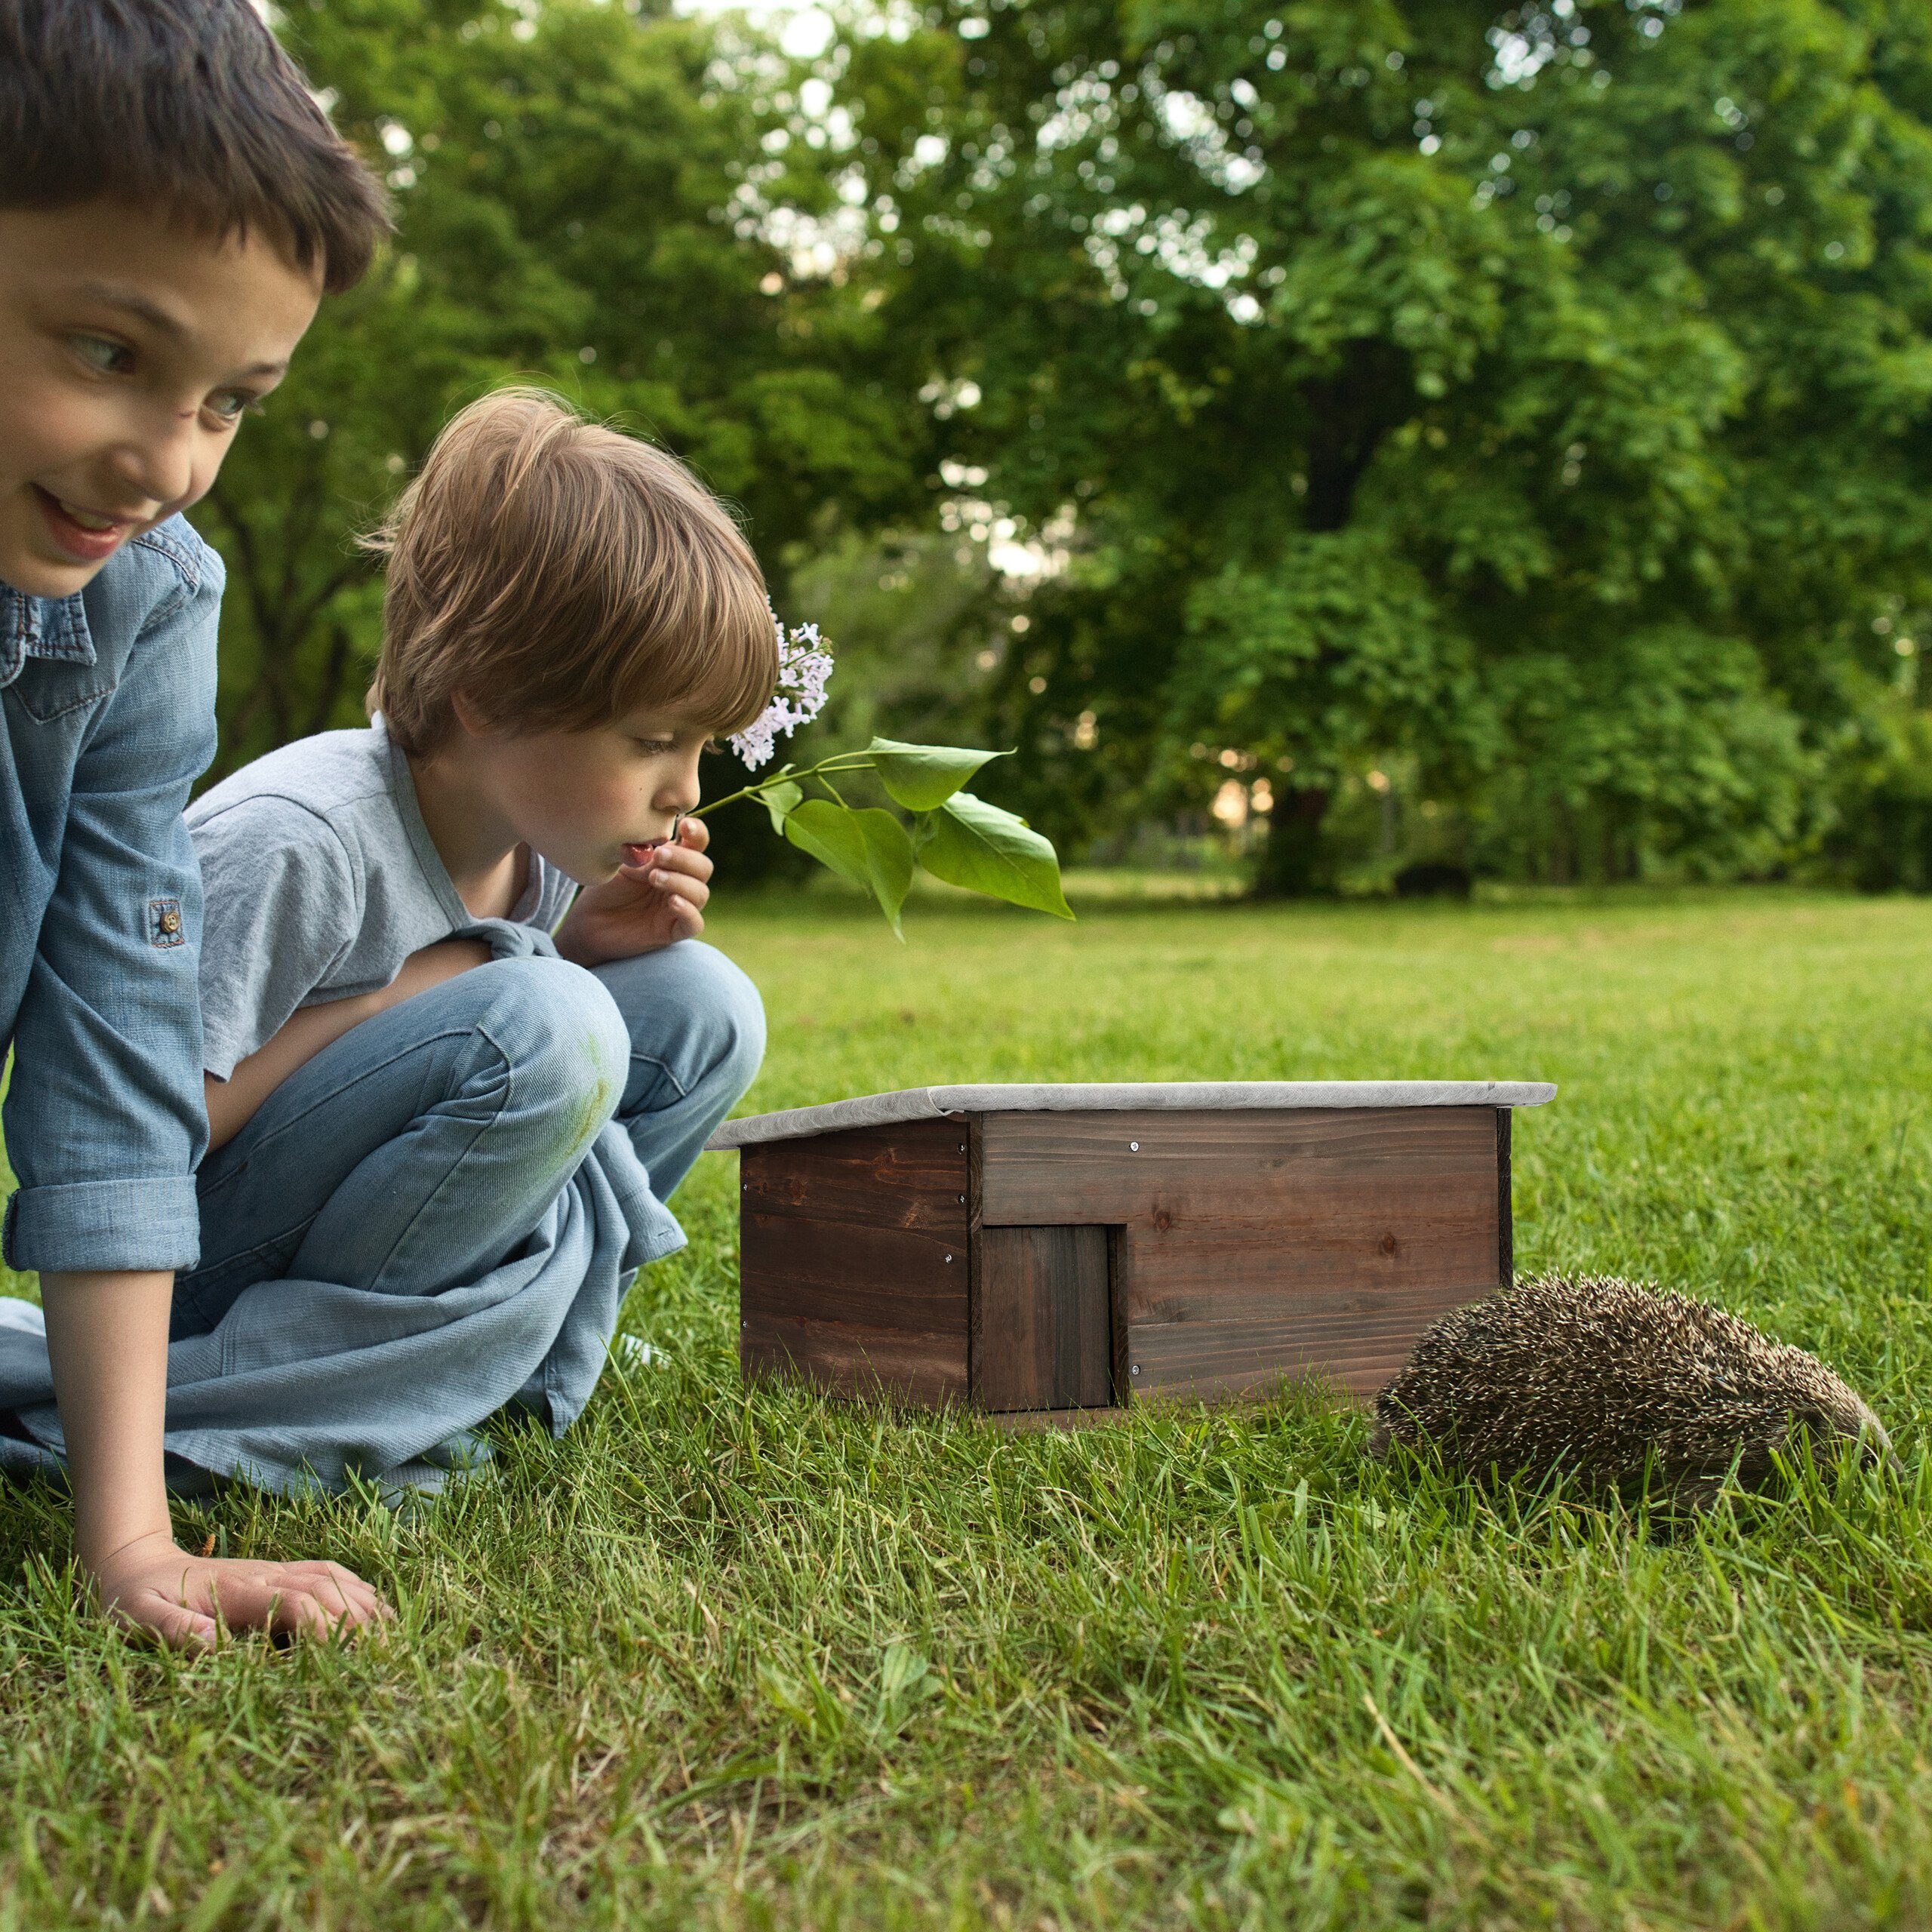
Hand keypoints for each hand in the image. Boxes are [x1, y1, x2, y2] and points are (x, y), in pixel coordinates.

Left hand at [91, 1529, 392, 1648]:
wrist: (131, 1563)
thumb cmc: (132, 1600)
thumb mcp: (138, 1620)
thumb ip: (174, 1631)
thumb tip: (213, 1644)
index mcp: (238, 1589)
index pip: (299, 1604)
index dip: (326, 1630)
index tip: (344, 1664)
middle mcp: (266, 1574)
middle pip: (328, 1589)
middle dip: (359, 1621)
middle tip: (385, 1657)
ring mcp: (275, 1569)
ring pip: (335, 1578)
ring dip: (364, 1603)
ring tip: (391, 1636)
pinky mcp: (276, 1572)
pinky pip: (328, 1573)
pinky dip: (356, 1589)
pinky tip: (370, 1608)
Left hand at [555, 816, 711, 966]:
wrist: (588, 921)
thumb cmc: (606, 888)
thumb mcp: (623, 864)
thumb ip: (645, 854)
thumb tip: (660, 844)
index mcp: (672, 861)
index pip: (696, 844)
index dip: (697, 833)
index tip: (684, 825)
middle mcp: (680, 883)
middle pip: (703, 867)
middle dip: (685, 859)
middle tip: (658, 855)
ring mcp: (678, 907)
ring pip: (700, 893)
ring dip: (681, 882)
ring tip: (654, 878)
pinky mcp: (673, 931)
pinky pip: (694, 923)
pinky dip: (688, 911)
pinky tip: (672, 902)